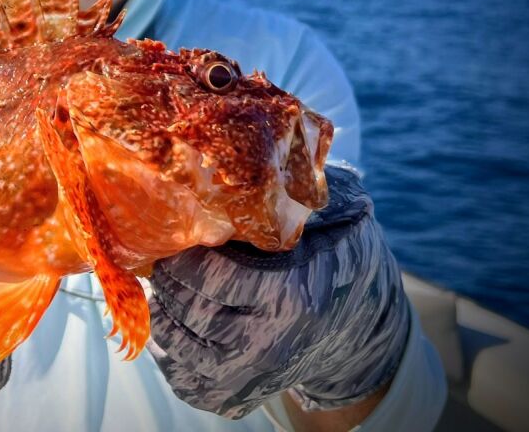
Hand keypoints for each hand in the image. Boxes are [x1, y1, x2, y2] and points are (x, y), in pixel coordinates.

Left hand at [147, 165, 410, 420]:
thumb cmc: (341, 256)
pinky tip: (178, 320)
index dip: (184, 255)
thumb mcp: (336, 215)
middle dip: (169, 280)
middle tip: (165, 254)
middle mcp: (269, 342)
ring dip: (164, 313)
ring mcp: (253, 375)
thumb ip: (298, 188)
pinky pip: (185, 380)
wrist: (364, 329)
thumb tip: (263, 135)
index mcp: (289, 293)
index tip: (179, 235)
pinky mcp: (240, 394)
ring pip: (178, 347)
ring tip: (170, 285)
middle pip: (188, 311)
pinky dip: (170, 350)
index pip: (210, 278)